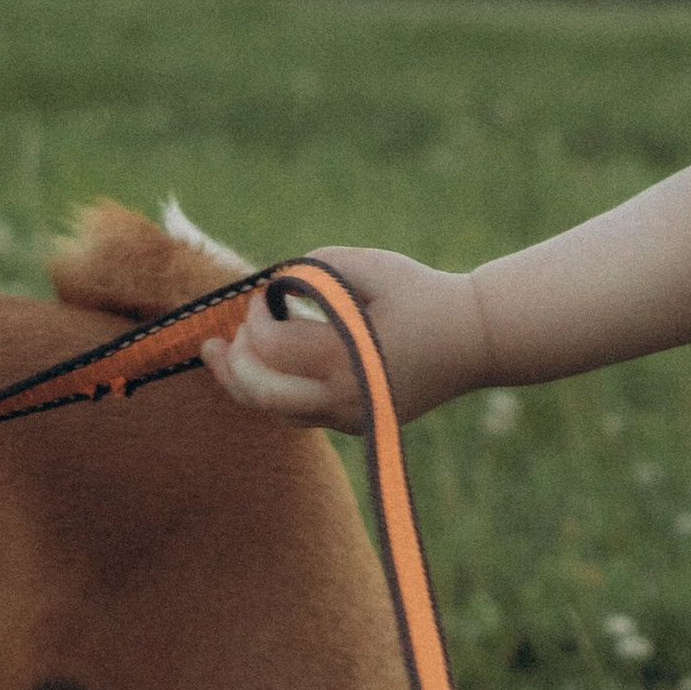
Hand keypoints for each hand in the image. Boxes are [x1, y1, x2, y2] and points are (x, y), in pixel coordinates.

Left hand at [200, 248, 492, 432]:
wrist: (477, 340)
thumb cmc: (425, 295)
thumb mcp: (371, 266)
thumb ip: (316, 269)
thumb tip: (273, 284)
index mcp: (345, 358)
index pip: (272, 346)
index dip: (254, 318)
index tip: (262, 295)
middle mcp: (344, 398)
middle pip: (262, 396)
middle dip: (229, 368)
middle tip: (213, 344)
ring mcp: (352, 418)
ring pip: (278, 415)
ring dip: (246, 387)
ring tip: (222, 360)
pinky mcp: (359, 424)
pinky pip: (302, 417)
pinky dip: (276, 396)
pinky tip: (262, 371)